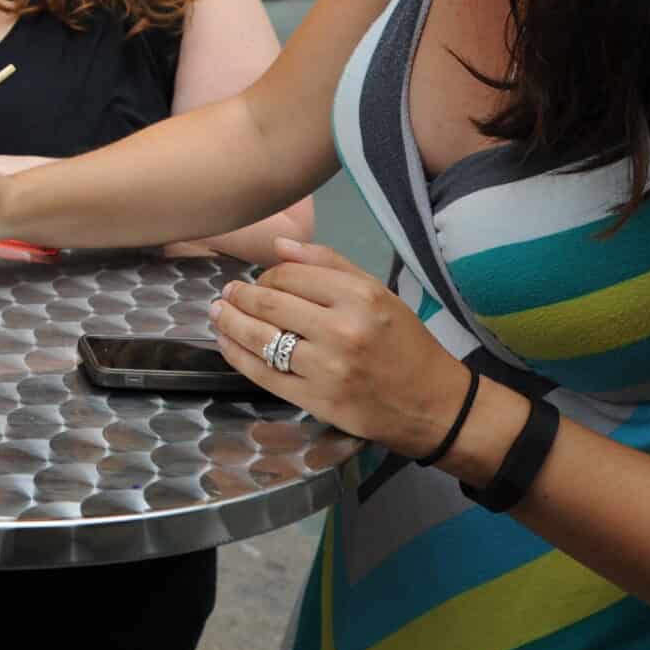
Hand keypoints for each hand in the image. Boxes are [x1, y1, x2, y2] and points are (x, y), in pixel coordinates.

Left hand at [208, 238, 473, 453]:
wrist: (432, 404)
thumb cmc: (405, 343)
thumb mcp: (378, 292)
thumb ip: (329, 264)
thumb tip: (278, 246)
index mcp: (359, 296)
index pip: (291, 274)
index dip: (266, 275)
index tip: (259, 279)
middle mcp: (341, 329)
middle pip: (269, 304)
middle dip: (239, 296)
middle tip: (226, 294)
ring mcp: (326, 368)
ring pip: (260, 338)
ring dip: (230, 322)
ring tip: (218, 313)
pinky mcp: (315, 400)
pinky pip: (263, 374)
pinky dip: (237, 355)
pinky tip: (226, 344)